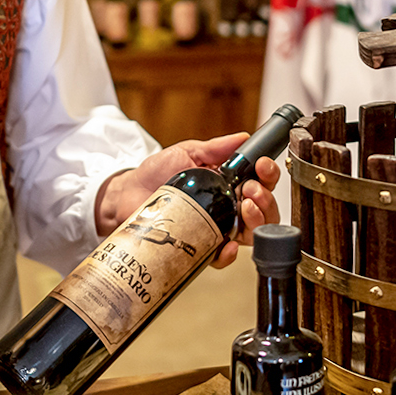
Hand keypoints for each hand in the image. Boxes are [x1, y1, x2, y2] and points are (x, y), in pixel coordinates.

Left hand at [96, 133, 281, 269]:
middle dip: (265, 200)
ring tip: (245, 208)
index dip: (268, 176)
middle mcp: (228, 208)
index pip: (260, 182)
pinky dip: (230, 253)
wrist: (127, 193)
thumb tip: (243, 137)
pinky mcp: (200, 247)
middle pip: (264, 211)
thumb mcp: (187, 153)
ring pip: (251, 234)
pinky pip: (222, 256)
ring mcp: (216, 228)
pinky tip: (229, 243)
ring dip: (256, 222)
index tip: (262, 167)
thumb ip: (215, 147)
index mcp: (229, 183)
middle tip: (250, 191)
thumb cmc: (156, 172)